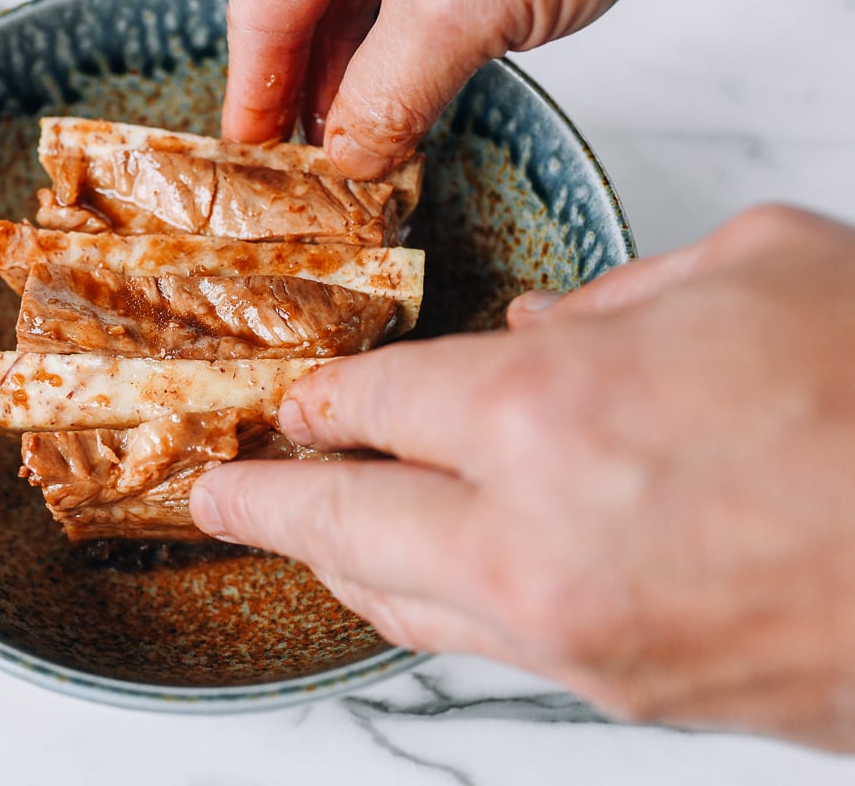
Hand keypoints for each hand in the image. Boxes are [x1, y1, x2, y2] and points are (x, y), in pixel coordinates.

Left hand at [191, 204, 854, 749]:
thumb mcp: (751, 271)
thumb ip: (617, 299)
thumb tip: (540, 328)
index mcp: (554, 407)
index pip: (379, 402)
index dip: (320, 398)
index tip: (288, 402)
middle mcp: (535, 535)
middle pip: (345, 520)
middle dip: (264, 499)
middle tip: (213, 491)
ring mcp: (571, 633)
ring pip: (398, 602)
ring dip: (334, 564)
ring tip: (297, 538)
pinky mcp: (620, 692)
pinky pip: (477, 644)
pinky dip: (422, 607)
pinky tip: (411, 585)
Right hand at [222, 0, 776, 176]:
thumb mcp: (459, 3)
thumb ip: (385, 94)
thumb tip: (348, 158)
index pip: (261, 4)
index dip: (255, 95)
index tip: (250, 165)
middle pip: (305, 8)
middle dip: (311, 97)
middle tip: (304, 180)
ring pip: (364, 9)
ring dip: (364, 86)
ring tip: (357, 160)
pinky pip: (418, 0)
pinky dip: (411, 59)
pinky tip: (408, 111)